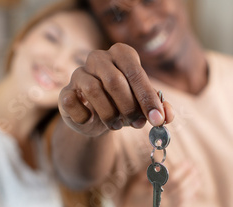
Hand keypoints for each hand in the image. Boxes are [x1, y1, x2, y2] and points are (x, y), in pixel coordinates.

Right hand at [58, 43, 174, 136]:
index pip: (135, 72)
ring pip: (93, 90)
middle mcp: (98, 58)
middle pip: (114, 80)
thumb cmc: (123, 105)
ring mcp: (79, 73)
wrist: (95, 119)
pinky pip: (72, 102)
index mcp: (121, 54)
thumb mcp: (143, 106)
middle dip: (129, 107)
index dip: (147, 97)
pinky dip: (85, 116)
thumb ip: (158, 108)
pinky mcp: (65, 92)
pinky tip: (92, 121)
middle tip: (137, 124)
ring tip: (117, 125)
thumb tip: (167, 116)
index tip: (158, 119)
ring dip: (109, 113)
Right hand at [119, 161, 199, 206]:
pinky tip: (195, 195)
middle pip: (180, 187)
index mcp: (153, 191)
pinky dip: (190, 201)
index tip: (187, 161)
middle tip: (196, 168)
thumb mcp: (136, 185)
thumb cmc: (133, 200)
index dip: (181, 169)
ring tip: (199, 179)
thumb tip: (158, 162)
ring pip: (184, 198)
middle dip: (190, 176)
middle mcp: (162, 200)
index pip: (171, 178)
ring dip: (193, 188)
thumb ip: (147, 173)